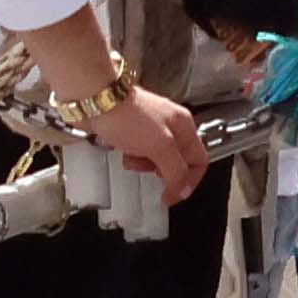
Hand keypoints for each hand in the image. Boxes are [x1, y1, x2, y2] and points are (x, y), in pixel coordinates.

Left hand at [88, 80, 215, 205]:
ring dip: (143, 165)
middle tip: (151, 174)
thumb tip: (182, 189)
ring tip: (133, 158)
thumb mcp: (161, 147)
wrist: (97, 102)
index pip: (199, 161)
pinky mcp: (131, 130)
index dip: (189, 181)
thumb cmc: (128, 115)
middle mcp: (170, 125)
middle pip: (176, 161)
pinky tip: (123, 151)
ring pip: (155, 159)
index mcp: (184, 126)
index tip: (174, 195)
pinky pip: (137, 153)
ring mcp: (150, 127)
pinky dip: (131, 157)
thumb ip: (175, 171)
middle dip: (162, 171)